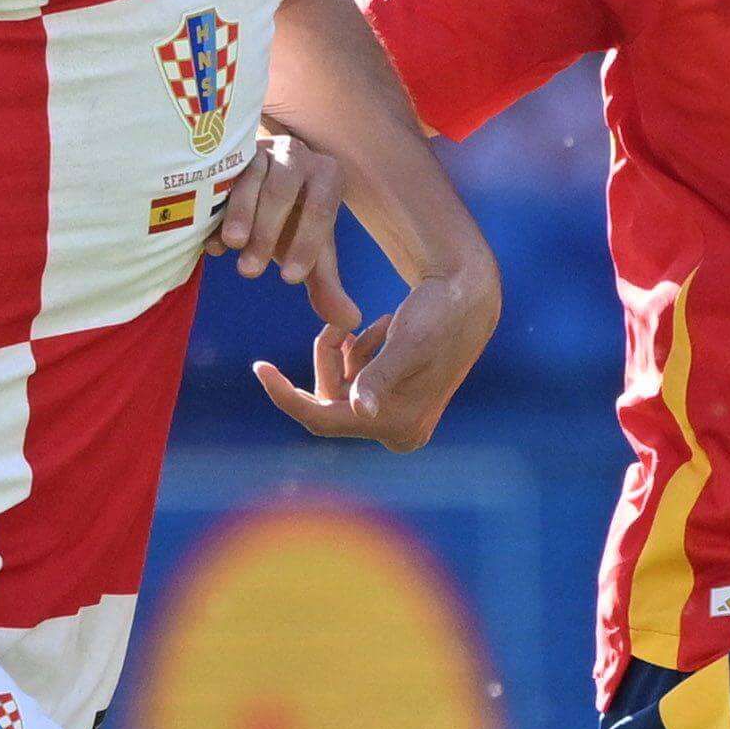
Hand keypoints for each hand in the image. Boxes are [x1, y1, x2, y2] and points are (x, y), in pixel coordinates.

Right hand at [209, 129, 347, 295]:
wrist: (261, 189)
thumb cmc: (291, 223)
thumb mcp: (310, 251)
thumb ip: (326, 285)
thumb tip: (350, 321)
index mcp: (327, 177)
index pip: (322, 209)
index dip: (306, 244)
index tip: (289, 279)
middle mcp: (297, 155)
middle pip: (283, 191)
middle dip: (267, 233)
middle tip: (250, 272)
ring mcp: (262, 148)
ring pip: (251, 177)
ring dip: (240, 214)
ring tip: (232, 247)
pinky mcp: (230, 151)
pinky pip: (221, 174)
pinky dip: (215, 207)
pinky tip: (209, 240)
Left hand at [255, 259, 496, 451]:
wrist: (470, 297)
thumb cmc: (440, 314)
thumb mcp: (407, 342)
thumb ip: (380, 376)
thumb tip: (362, 411)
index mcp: (398, 425)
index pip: (322, 419)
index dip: (285, 395)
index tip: (258, 367)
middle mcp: (398, 431)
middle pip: (331, 402)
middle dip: (329, 360)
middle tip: (339, 325)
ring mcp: (398, 417)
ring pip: (342, 387)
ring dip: (348, 353)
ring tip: (379, 325)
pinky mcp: (398, 400)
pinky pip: (357, 380)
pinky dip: (361, 353)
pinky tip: (387, 329)